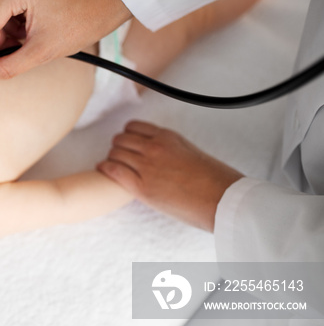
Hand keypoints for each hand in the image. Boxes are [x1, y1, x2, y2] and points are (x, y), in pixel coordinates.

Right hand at [0, 0, 130, 85]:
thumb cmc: (78, 25)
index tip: (2, 58)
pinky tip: (28, 28)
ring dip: (4, 29)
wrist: (101, 5)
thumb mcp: (40, 52)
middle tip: (20, 48)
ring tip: (27, 37)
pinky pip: (3, 3)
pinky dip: (11, 20)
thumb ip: (7, 67)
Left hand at [97, 121, 242, 231]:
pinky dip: (105, 169)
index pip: (134, 127)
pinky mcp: (142, 187)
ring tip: (112, 165)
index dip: (127, 135)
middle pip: (120, 139)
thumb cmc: (215, 179)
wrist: (223, 199)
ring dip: (112, 159)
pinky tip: (102, 170)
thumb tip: (163, 155)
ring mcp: (147, 166)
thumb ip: (173, 149)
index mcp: (168, 137)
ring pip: (115, 154)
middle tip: (119, 157)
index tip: (127, 143)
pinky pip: (113, 171)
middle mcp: (154, 147)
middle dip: (117, 147)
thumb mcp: (192, 152)